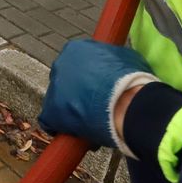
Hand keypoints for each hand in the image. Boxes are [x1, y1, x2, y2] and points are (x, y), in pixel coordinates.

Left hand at [37, 37, 155, 149]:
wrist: (126, 103)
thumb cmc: (130, 79)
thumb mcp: (124, 57)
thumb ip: (111, 58)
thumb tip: (114, 65)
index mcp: (75, 49)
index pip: (76, 63)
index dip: (87, 78)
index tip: (97, 87)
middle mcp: (60, 65)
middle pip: (65, 80)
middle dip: (77, 92)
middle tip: (94, 104)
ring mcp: (53, 88)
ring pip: (59, 100)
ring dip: (72, 109)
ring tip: (91, 121)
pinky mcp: (51, 112)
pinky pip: (51, 121)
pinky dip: (62, 127)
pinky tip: (77, 133)